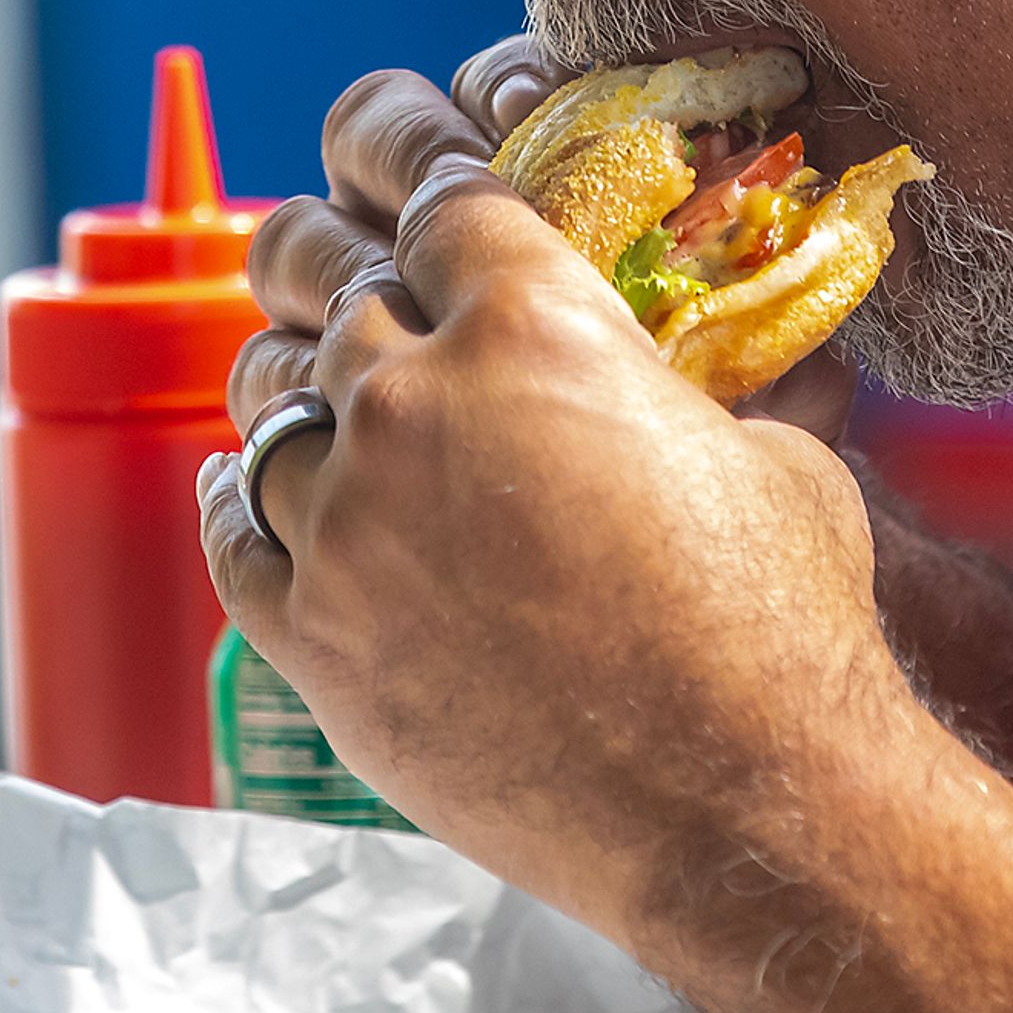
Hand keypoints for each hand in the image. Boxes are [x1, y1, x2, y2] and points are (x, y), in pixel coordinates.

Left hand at [204, 68, 919, 953]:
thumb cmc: (782, 634)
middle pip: (330, 285)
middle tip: (340, 275)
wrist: (742, 812)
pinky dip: (235, 504)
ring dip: (293, 394)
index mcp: (534, 325)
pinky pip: (230, 535)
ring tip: (312, 401)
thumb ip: (712, 393)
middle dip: (340, 270)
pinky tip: (246, 491)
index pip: (441, 202)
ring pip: (268, 406)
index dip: (437, 200)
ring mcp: (349, 520)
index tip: (432, 219)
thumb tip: (755, 375)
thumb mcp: (777, 460)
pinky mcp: (311, 634)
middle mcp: (416, 401)